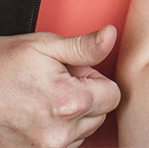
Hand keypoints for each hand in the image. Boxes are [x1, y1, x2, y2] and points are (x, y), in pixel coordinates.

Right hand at [0, 25, 119, 147]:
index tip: (75, 72)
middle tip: (57, 82)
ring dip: (72, 116)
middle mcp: (59, 133)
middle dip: (86, 96)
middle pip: (99, 115)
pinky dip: (57, 131)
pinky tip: (38, 115)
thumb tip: (111, 36)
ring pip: (82, 132)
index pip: (113, 95)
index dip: (95, 78)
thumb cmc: (3, 65)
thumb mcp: (45, 46)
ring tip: (44, 98)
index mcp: (68, 101)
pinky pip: (63, 146)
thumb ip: (84, 46)